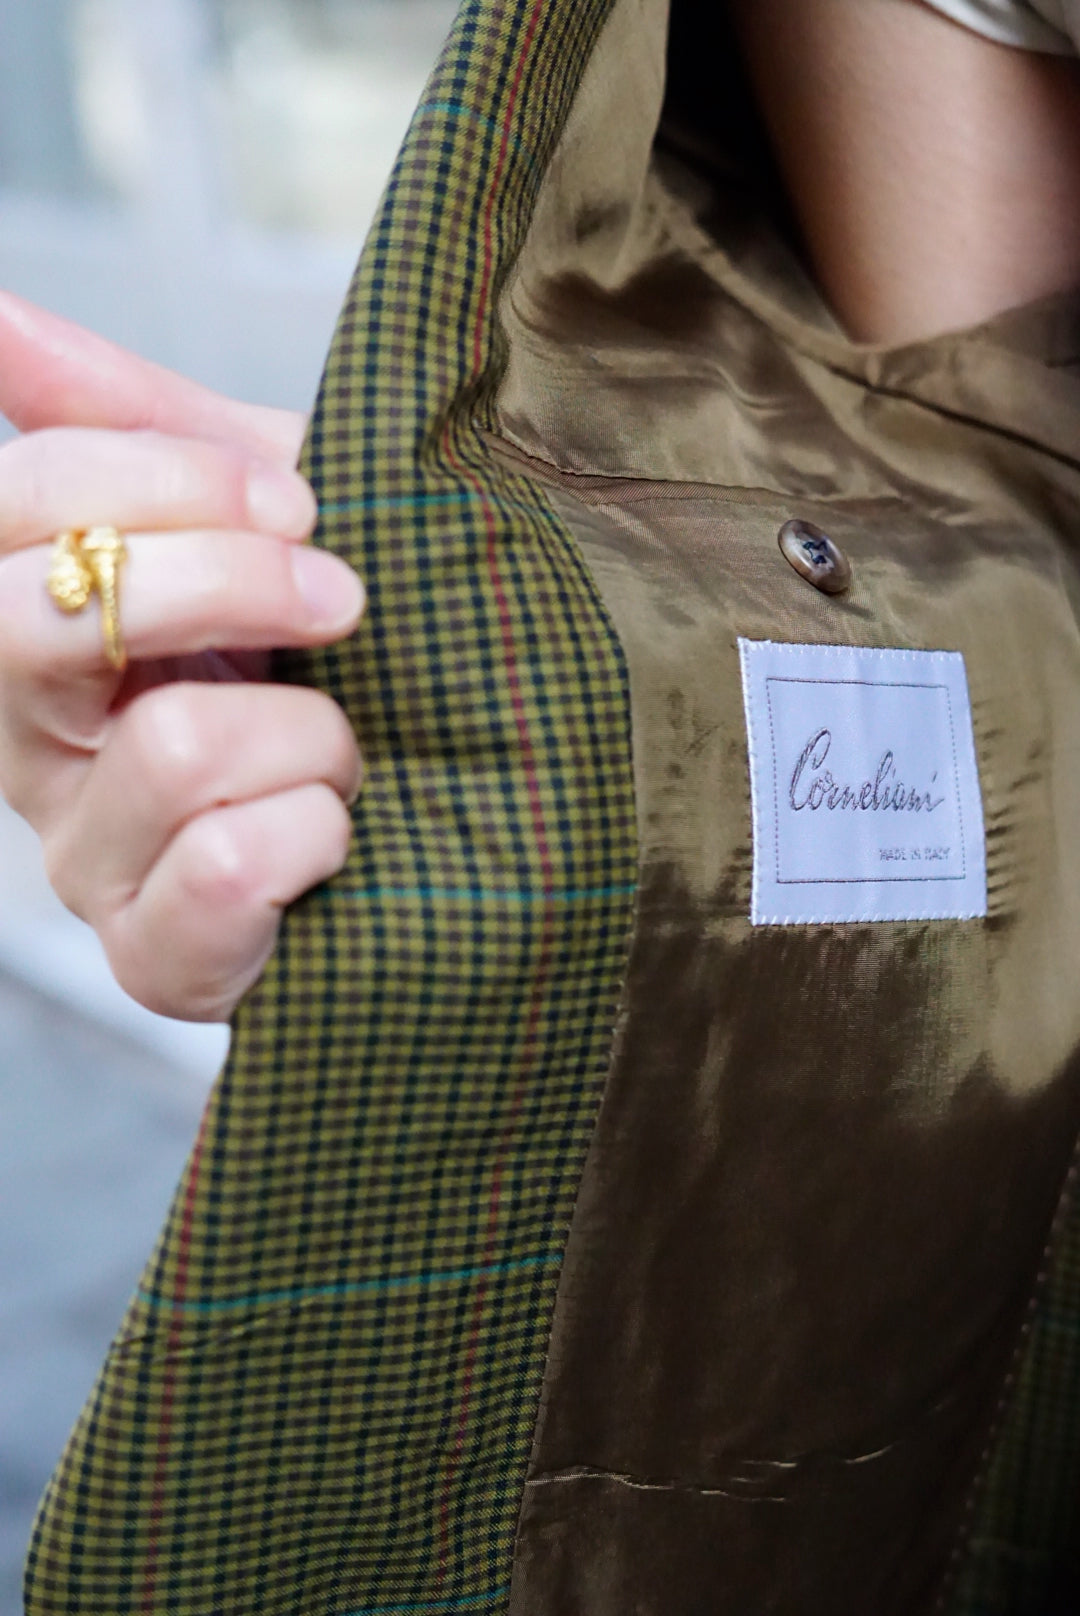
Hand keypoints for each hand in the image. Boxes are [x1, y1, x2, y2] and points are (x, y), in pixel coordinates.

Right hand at [0, 292, 364, 1022]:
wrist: (451, 810)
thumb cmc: (333, 662)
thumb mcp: (255, 521)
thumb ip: (129, 421)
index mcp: (41, 626)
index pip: (20, 504)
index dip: (170, 479)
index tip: (298, 501)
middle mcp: (30, 746)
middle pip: (41, 621)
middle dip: (227, 586)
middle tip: (339, 599)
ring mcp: (86, 863)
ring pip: (175, 750)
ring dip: (312, 737)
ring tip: (344, 755)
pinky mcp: (157, 960)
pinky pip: (225, 870)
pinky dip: (318, 835)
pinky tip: (337, 836)